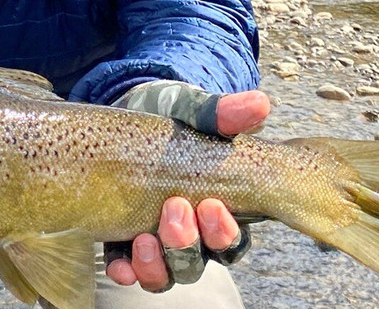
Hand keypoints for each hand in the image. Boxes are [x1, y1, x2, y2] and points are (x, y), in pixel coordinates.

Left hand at [105, 88, 269, 291]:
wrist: (128, 113)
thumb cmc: (172, 118)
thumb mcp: (194, 111)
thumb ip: (224, 113)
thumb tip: (260, 104)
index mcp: (217, 211)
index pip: (231, 241)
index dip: (224, 232)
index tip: (211, 204)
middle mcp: (191, 235)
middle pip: (197, 262)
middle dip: (186, 244)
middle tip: (174, 208)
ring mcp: (156, 240)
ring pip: (165, 273)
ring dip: (156, 264)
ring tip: (143, 239)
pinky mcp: (122, 239)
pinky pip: (126, 269)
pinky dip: (123, 270)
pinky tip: (118, 262)